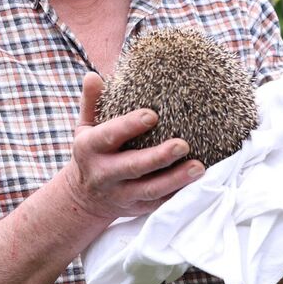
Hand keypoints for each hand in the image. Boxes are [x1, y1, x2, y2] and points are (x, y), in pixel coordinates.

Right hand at [61, 72, 204, 221]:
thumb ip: (91, 103)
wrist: (84, 198)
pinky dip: (179, 195)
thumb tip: (93, 75)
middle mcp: (104, 173)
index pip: (109, 135)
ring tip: (199, 168)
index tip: (152, 115)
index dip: (129, 126)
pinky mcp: (138, 208)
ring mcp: (122, 194)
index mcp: (90, 148)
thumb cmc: (91, 153)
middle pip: (133, 167)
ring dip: (175, 180)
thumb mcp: (85, 128)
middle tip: (182, 145)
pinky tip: (198, 184)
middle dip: (158, 157)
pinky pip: (160, 203)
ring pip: (150, 190)